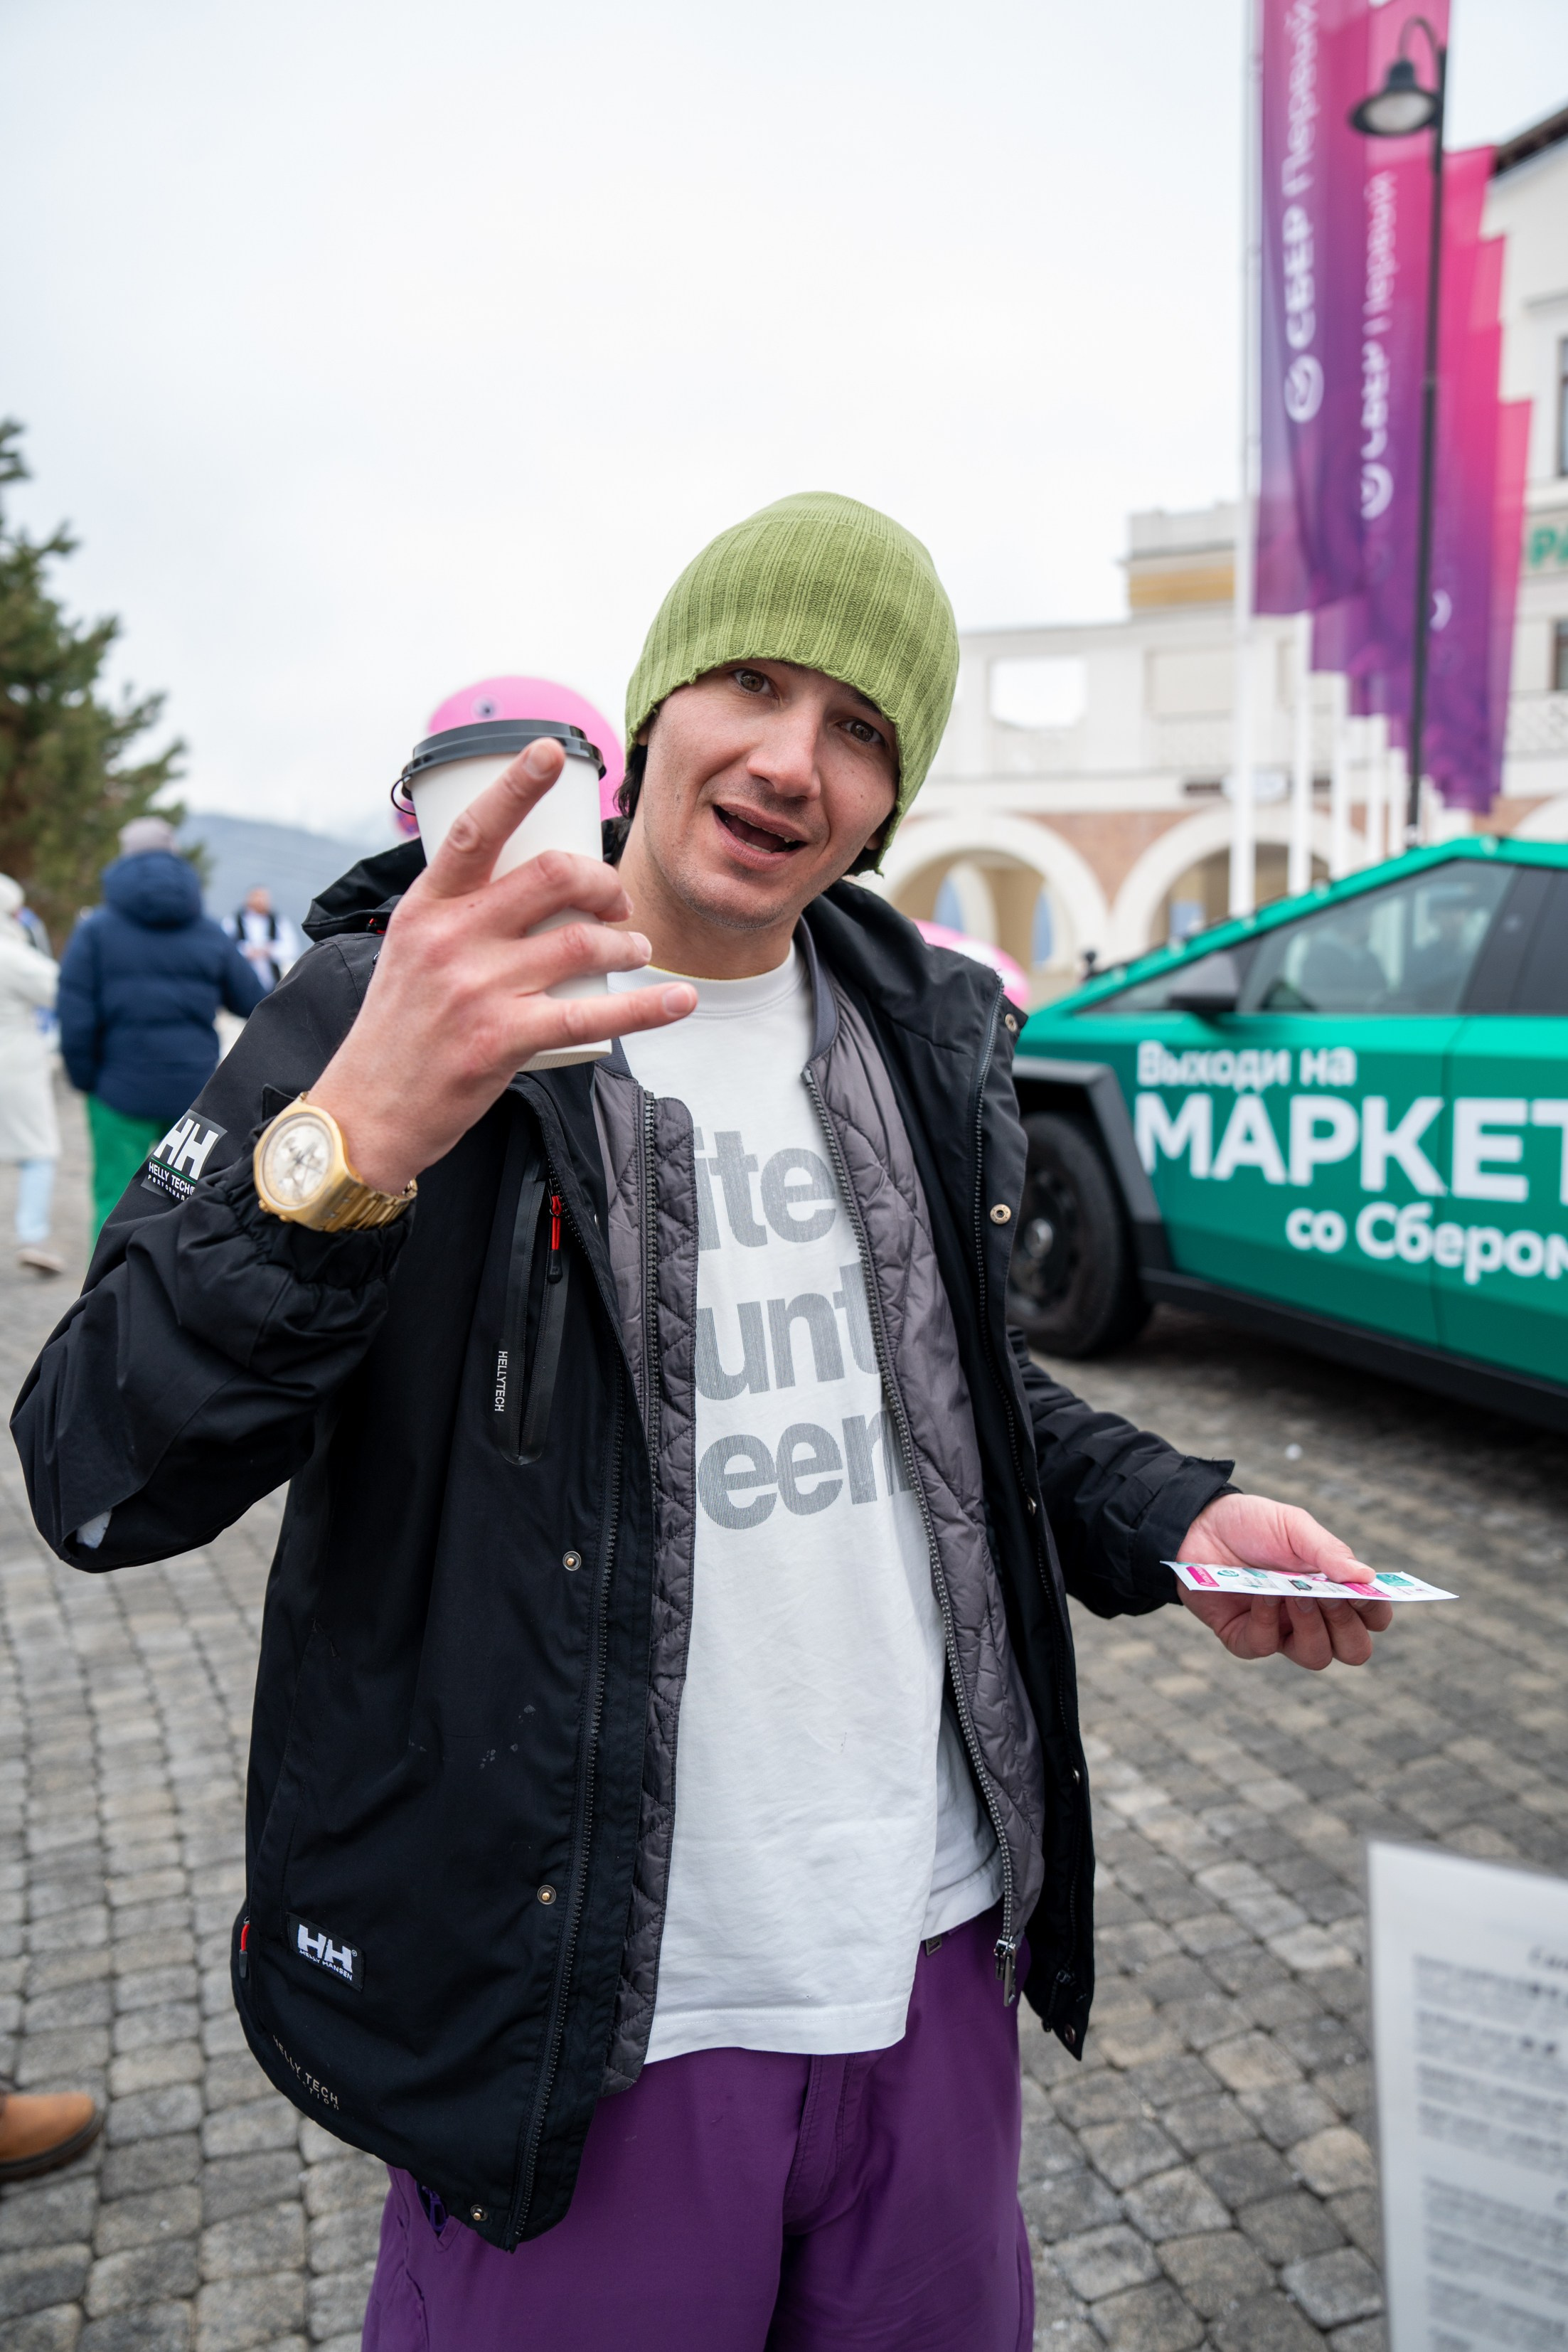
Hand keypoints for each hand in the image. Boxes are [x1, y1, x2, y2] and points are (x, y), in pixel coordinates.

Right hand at [311, 739, 695, 1191]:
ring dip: (625, 945)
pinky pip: (591, 1014)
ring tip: (636, 951)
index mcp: (425, 908)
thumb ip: (456, 917)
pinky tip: (678, 1001)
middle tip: (618, 902)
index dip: (517, 786)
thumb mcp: (409, 954)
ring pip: (580, 943)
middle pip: (550, 877)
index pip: (475, 830)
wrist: (366, 1112)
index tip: (552, 752)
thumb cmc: (395, 1033)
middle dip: (602, 882)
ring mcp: (476, 989)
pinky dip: (645, 1008)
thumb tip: (517, 886)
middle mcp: (450, 939)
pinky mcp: (501, 1040)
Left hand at [1176, 1491, 1391, 1671]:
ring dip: (1310, 1627)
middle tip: (1330, 1598)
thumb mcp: (1294, 1527)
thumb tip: (1367, 1578)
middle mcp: (1313, 1618)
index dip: (1375, 1612)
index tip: (1362, 1592)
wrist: (1198, 1525)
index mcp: (1334, 1590)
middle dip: (1347, 1627)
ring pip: (1315, 1657)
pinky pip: (1265, 1646)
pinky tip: (1260, 1594)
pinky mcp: (1245, 1638)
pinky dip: (1266, 1620)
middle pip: (1353, 1650)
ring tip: (1295, 1594)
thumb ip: (1329, 1552)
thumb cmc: (1253, 1525)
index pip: (1373, 1618)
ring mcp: (1280, 1631)